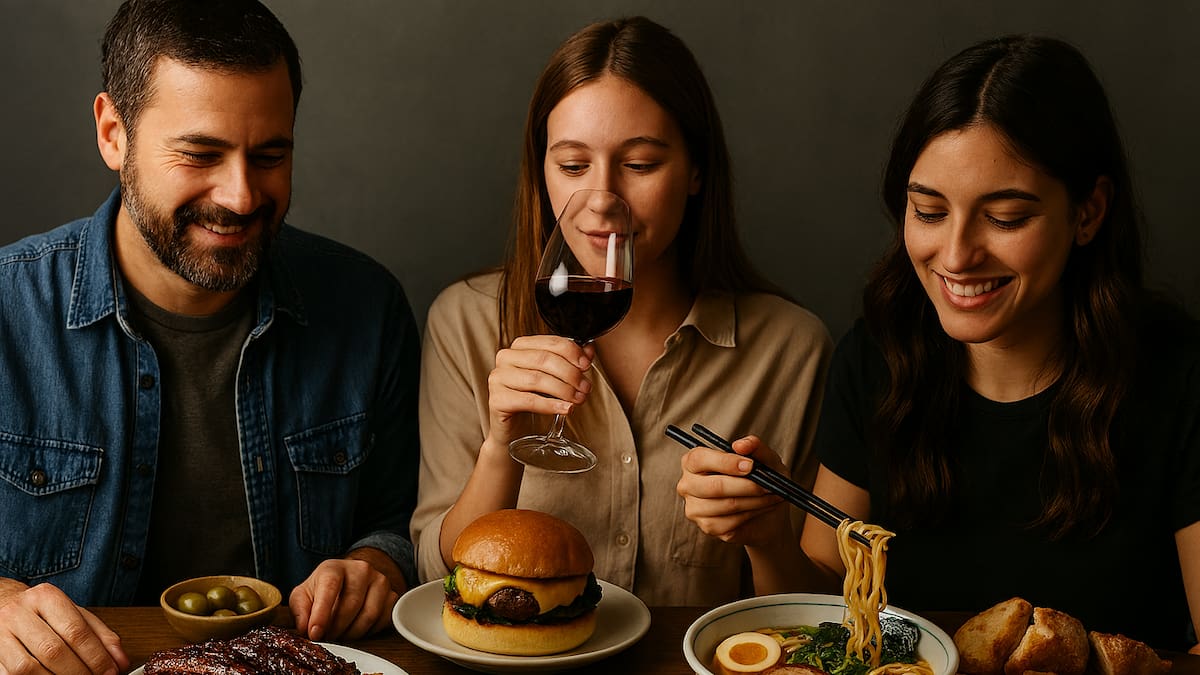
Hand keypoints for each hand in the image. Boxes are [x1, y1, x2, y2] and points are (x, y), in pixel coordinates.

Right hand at [0, 581, 128, 674]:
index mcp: (46, 597)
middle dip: (78, 672)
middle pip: (53, 650)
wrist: (1, 605)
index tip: (109, 671)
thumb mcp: (74, 614)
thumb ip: (100, 635)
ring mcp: (0, 633)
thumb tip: (119, 660)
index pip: (76, 631)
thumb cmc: (42, 613)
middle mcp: (19, 613)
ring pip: (29, 668)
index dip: (95, 656)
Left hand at [289, 552, 401, 641]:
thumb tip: (305, 628)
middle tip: (327, 637)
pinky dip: (369, 631)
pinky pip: (384, 620)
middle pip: (351, 605)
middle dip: (336, 628)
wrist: (350, 579)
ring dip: (353, 633)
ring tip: (341, 635)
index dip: (322, 613)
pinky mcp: (392, 595)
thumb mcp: (304, 595)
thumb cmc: (324, 589)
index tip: (315, 633)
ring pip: (369, 615)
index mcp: (334, 567)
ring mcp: (380, 581)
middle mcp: (360, 570)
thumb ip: (300, 610)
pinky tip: (357, 629)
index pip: (330, 587)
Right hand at [485, 335, 593, 446]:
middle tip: (585, 387)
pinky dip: (551, 405)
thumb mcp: (554, 378)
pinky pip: (529, 400)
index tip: (586, 365)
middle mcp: (506, 358)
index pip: (550, 342)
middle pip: (544, 359)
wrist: (514, 430)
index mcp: (520, 346)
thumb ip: (570, 362)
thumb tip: (589, 350)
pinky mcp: (497, 400)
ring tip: (578, 399)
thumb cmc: (533, 400)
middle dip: (570, 373)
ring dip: (563, 389)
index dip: (572, 352)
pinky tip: (566, 408)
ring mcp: (498, 378)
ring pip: (537, 379)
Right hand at [677, 435, 792, 547]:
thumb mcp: (765, 459)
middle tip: (767, 485)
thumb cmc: (761, 479)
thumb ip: (755, 446)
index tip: (750, 465)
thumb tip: (740, 445)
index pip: (699, 459)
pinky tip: (763, 508)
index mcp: (694, 461)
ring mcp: (695, 508)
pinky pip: (731, 522)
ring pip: (726, 505)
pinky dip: (753, 514)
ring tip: (771, 495)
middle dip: (746, 486)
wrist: (767, 513)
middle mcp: (688, 484)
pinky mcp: (707, 527)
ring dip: (755, 500)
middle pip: (713, 486)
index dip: (725, 462)